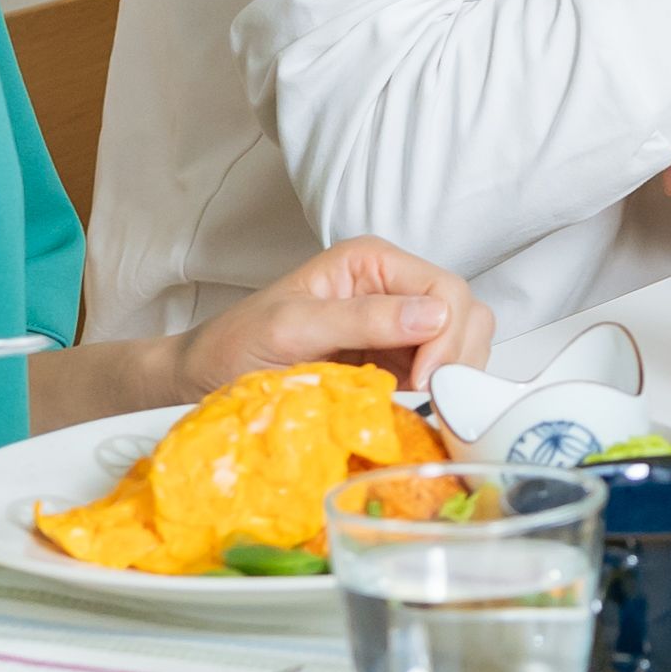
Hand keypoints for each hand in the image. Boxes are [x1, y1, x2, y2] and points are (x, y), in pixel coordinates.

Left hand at [190, 238, 486, 394]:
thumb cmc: (236, 344)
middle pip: (466, 314)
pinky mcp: (395, 361)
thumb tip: (435, 316)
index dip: (448, 336)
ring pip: (463, 344)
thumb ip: (362, 318)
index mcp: (372, 262)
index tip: (424, 381)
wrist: (204, 377)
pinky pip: (441, 372)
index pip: (447, 289)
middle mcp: (393, 287)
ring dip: (452, 377)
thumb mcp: (292, 328)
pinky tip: (414, 408)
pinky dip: (440, 392)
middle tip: (423, 398)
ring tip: (417, 405)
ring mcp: (397, 326)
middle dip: (457, 358)